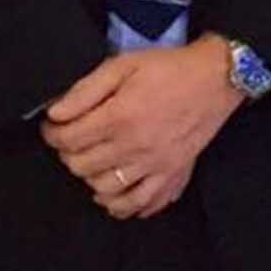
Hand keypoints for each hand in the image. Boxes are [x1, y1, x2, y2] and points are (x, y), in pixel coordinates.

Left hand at [41, 36, 242, 220]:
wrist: (218, 77)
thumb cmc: (170, 69)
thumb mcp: (124, 64)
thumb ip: (86, 90)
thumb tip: (55, 113)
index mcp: (120, 117)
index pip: (67, 139)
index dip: (52, 132)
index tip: (54, 125)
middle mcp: (135, 146)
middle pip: (81, 167)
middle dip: (69, 153)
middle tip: (76, 140)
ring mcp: (156, 165)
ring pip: (105, 190)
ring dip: (91, 178)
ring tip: (95, 162)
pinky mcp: (174, 174)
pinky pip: (142, 204)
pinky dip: (124, 206)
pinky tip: (116, 193)